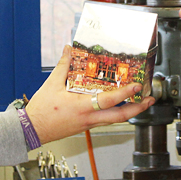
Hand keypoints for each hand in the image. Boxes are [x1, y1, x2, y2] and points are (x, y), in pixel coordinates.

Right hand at [25, 46, 155, 144]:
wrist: (32, 130)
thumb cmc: (41, 111)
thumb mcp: (51, 84)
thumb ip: (63, 65)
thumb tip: (68, 49)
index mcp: (81, 107)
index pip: (108, 102)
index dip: (124, 94)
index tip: (136, 86)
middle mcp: (89, 118)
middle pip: (120, 117)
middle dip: (138, 109)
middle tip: (149, 99)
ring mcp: (88, 124)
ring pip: (115, 120)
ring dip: (130, 112)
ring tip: (140, 102)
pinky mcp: (86, 126)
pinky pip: (105, 120)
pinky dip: (115, 113)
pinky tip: (118, 106)